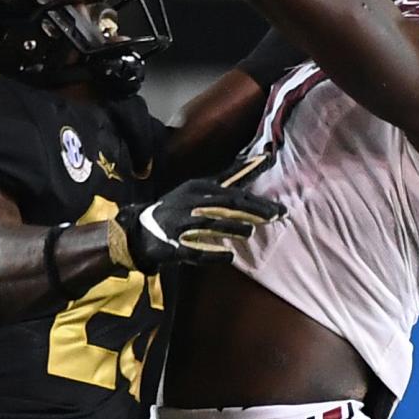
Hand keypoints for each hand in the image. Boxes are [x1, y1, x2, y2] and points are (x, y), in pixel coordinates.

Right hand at [108, 156, 285, 270]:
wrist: (139, 231)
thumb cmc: (176, 209)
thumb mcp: (198, 190)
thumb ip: (226, 180)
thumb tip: (255, 162)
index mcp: (197, 188)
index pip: (233, 190)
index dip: (257, 198)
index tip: (279, 206)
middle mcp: (190, 203)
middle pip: (227, 205)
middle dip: (253, 211)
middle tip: (275, 216)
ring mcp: (181, 225)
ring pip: (212, 224)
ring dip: (233, 228)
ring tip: (250, 231)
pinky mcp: (175, 246)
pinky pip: (196, 251)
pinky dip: (213, 254)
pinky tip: (229, 256)